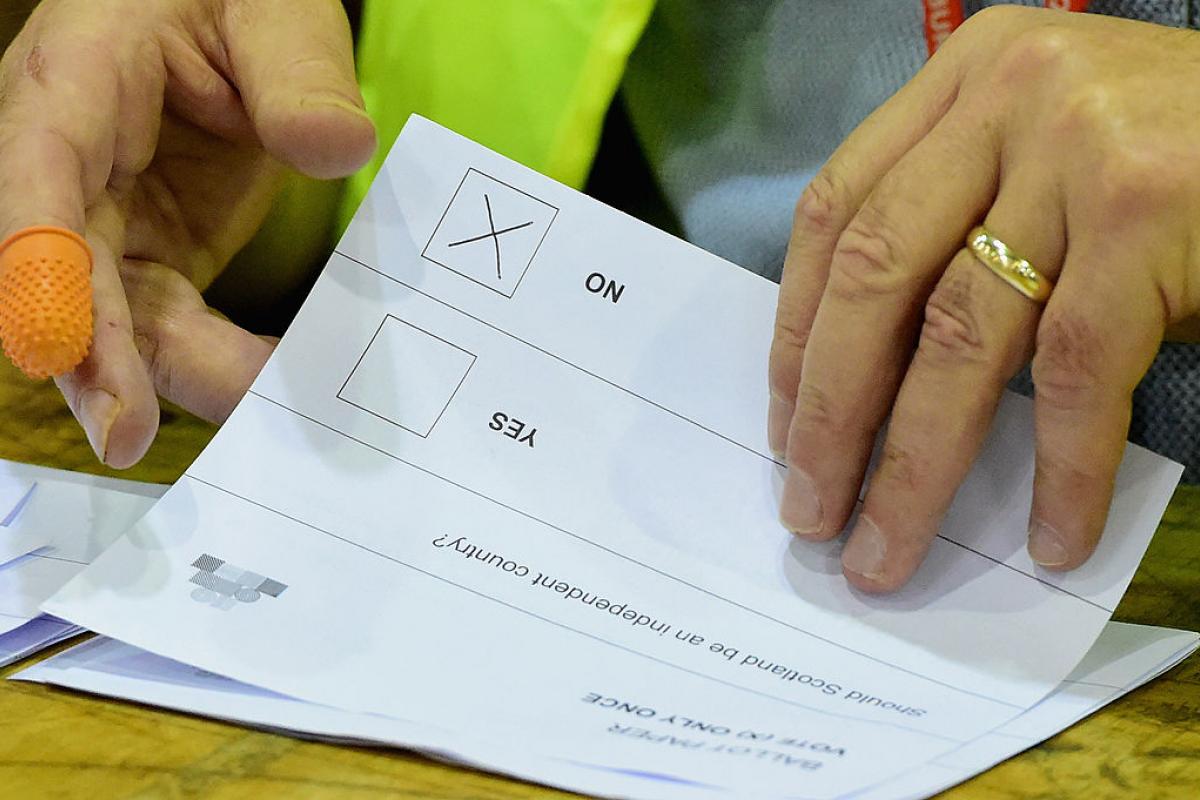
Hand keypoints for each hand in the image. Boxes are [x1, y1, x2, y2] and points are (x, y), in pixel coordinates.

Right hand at [0, 0, 375, 466]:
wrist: (234, 14)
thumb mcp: (275, 11)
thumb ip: (299, 72)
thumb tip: (335, 144)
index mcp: (71, 84)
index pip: (36, 174)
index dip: (38, 264)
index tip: (52, 342)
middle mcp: (71, 163)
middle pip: (62, 271)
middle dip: (91, 356)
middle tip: (126, 434)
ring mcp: (109, 218)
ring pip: (115, 315)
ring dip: (163, 378)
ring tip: (245, 417)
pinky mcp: (154, 253)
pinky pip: (169, 322)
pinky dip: (214, 362)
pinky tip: (268, 387)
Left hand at [769, 6, 1199, 591]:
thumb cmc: (1182, 157)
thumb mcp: (1047, 157)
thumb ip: (961, 228)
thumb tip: (869, 387)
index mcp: (963, 79)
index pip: (836, 215)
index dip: (796, 333)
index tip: (784, 426)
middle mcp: (1007, 95)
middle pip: (875, 279)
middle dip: (831, 414)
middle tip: (809, 510)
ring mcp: (1077, 148)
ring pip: (959, 338)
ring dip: (913, 466)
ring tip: (884, 550)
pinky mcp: (1148, 211)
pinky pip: (1076, 371)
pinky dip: (1062, 468)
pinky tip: (1051, 537)